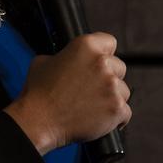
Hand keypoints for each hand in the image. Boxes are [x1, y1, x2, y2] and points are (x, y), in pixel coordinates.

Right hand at [4, 32, 130, 153]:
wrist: (38, 120)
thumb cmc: (38, 93)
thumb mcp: (43, 62)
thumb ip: (64, 56)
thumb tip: (70, 59)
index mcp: (85, 47)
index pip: (109, 42)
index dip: (103, 53)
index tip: (98, 63)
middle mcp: (102, 63)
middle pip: (119, 68)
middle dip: (108, 77)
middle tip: (90, 89)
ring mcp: (112, 86)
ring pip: (123, 91)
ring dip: (111, 97)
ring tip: (91, 106)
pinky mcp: (116, 107)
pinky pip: (124, 111)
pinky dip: (114, 116)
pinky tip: (98, 118)